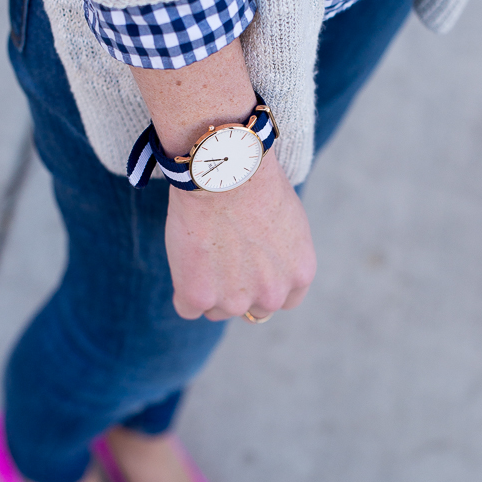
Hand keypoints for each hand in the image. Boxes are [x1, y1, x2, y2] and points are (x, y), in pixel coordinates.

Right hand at [165, 148, 316, 320]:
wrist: (224, 171)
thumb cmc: (254, 181)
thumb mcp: (287, 220)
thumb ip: (281, 253)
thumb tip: (265, 262)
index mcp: (299, 274)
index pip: (282, 301)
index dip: (262, 285)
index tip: (247, 271)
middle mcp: (272, 294)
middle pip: (249, 309)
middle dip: (235, 290)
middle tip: (219, 257)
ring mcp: (235, 300)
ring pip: (216, 309)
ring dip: (207, 288)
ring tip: (202, 248)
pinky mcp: (199, 296)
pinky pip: (187, 307)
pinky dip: (183, 288)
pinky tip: (186, 257)